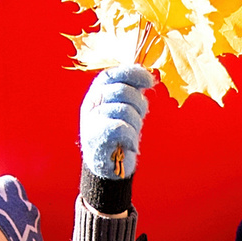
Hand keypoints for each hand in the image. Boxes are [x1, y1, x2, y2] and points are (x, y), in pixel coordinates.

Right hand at [80, 64, 150, 179]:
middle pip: (122, 91)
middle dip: (139, 104)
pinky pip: (120, 128)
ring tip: (132, 135)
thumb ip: (133, 91)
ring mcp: (90, 120)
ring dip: (136, 125)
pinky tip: (130, 145)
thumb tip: (149, 77)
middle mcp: (91, 103)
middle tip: (140, 119)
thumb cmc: (120, 136)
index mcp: (97, 93)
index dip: (133, 73)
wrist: (109, 167)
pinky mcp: (94, 137)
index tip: (150, 81)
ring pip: (125, 110)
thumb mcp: (126, 108)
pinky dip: (131, 138)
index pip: (112, 74)